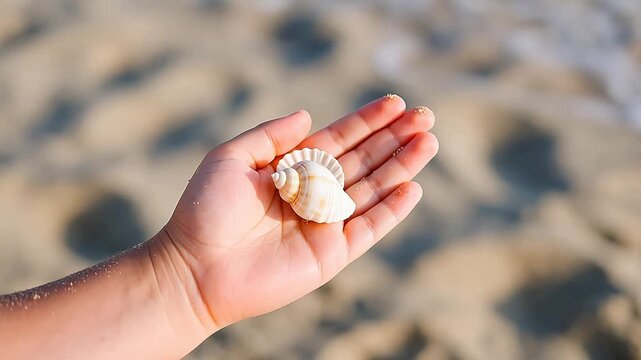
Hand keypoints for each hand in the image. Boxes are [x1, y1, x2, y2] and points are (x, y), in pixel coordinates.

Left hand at [160, 95, 437, 328]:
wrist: (195, 269)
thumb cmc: (205, 211)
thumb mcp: (230, 158)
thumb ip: (270, 136)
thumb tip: (308, 114)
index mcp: (292, 168)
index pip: (339, 139)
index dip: (368, 121)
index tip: (395, 102)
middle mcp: (313, 192)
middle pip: (363, 160)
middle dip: (394, 138)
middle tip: (426, 115)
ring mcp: (324, 223)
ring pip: (372, 189)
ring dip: (401, 166)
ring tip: (428, 141)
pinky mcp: (331, 253)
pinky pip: (368, 228)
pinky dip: (391, 210)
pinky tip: (412, 187)